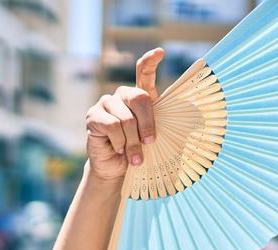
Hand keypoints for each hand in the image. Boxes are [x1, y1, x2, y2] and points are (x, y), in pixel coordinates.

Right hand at [85, 48, 164, 180]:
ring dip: (133, 142)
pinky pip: (112, 126)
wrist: (117, 168)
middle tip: (149, 143)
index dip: (150, 61)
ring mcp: (105, 103)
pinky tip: (118, 149)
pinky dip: (120, 143)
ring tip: (134, 156)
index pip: (143, 73)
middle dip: (148, 125)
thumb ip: (160, 125)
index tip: (160, 52)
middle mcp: (122, 96)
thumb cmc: (139, 151)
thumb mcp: (155, 137)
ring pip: (126, 119)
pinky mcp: (92, 116)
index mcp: (139, 98)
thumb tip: (184, 121)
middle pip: (140, 98)